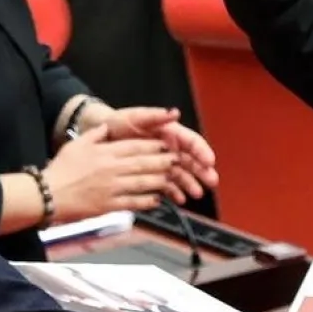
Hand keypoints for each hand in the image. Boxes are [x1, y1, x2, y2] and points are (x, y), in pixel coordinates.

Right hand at [43, 125, 175, 220]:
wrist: (46, 195)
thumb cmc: (59, 170)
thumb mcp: (76, 145)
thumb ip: (95, 135)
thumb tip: (107, 126)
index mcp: (104, 153)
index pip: (135, 146)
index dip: (154, 146)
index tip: (166, 145)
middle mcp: (111, 169)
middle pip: (143, 163)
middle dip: (163, 161)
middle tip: (176, 160)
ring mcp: (111, 187)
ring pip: (142, 182)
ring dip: (159, 180)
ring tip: (170, 178)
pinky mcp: (108, 205)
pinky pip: (133, 202)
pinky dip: (146, 201)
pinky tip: (157, 199)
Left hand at [83, 104, 218, 203]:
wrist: (101, 135)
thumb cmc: (119, 122)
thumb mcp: (135, 117)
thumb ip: (155, 116)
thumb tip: (174, 112)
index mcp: (170, 133)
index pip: (192, 142)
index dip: (202, 151)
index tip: (209, 161)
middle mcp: (169, 148)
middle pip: (191, 160)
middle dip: (202, 171)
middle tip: (211, 182)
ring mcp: (162, 161)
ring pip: (181, 174)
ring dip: (190, 184)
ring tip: (196, 194)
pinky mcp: (152, 173)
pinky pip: (166, 184)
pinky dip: (174, 191)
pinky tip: (179, 199)